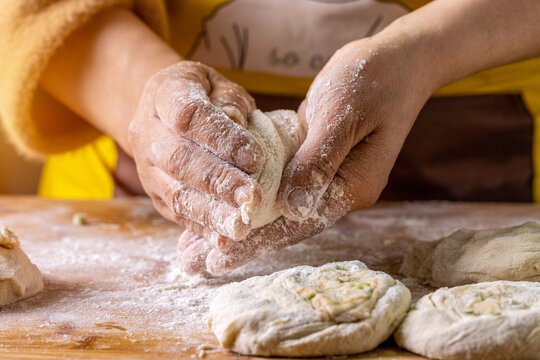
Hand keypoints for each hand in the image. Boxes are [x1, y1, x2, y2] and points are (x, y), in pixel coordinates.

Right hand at [128, 61, 263, 249]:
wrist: (164, 110)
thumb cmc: (203, 95)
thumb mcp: (218, 86)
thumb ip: (231, 104)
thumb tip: (243, 137)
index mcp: (163, 92)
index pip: (189, 115)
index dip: (222, 138)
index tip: (256, 158)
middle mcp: (146, 130)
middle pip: (178, 159)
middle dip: (219, 181)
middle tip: (252, 198)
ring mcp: (146, 165)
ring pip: (174, 192)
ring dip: (210, 213)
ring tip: (241, 226)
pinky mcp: (153, 193)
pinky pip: (176, 212)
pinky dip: (201, 228)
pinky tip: (224, 239)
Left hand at [178, 35, 437, 273]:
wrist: (396, 61)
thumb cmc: (373, 80)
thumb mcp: (342, 115)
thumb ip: (318, 161)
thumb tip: (291, 208)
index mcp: (351, 186)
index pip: (298, 224)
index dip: (257, 241)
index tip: (219, 258)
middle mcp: (339, 190)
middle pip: (285, 224)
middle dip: (241, 241)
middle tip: (196, 261)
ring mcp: (327, 177)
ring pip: (279, 208)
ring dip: (242, 222)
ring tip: (200, 241)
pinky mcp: (316, 162)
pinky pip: (280, 185)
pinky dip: (253, 195)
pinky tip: (225, 201)